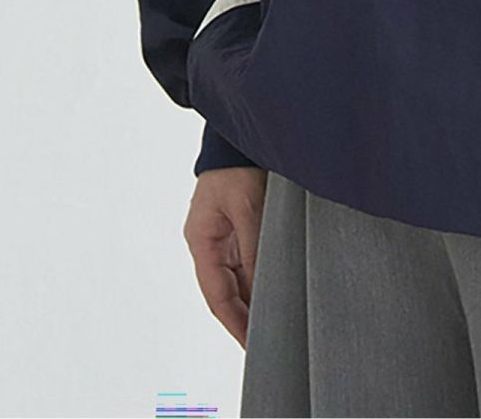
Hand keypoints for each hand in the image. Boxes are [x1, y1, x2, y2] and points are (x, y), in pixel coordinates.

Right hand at [183, 166, 266, 346]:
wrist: (239, 136)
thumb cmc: (237, 165)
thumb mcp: (248, 206)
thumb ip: (255, 245)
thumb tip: (264, 284)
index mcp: (202, 241)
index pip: (217, 295)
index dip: (235, 322)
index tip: (252, 344)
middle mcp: (210, 243)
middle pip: (227, 291)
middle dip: (246, 316)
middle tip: (270, 341)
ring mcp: (224, 236)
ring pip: (240, 278)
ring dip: (256, 298)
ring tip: (277, 321)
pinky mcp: (240, 226)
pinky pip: (249, 261)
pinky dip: (261, 278)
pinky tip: (278, 289)